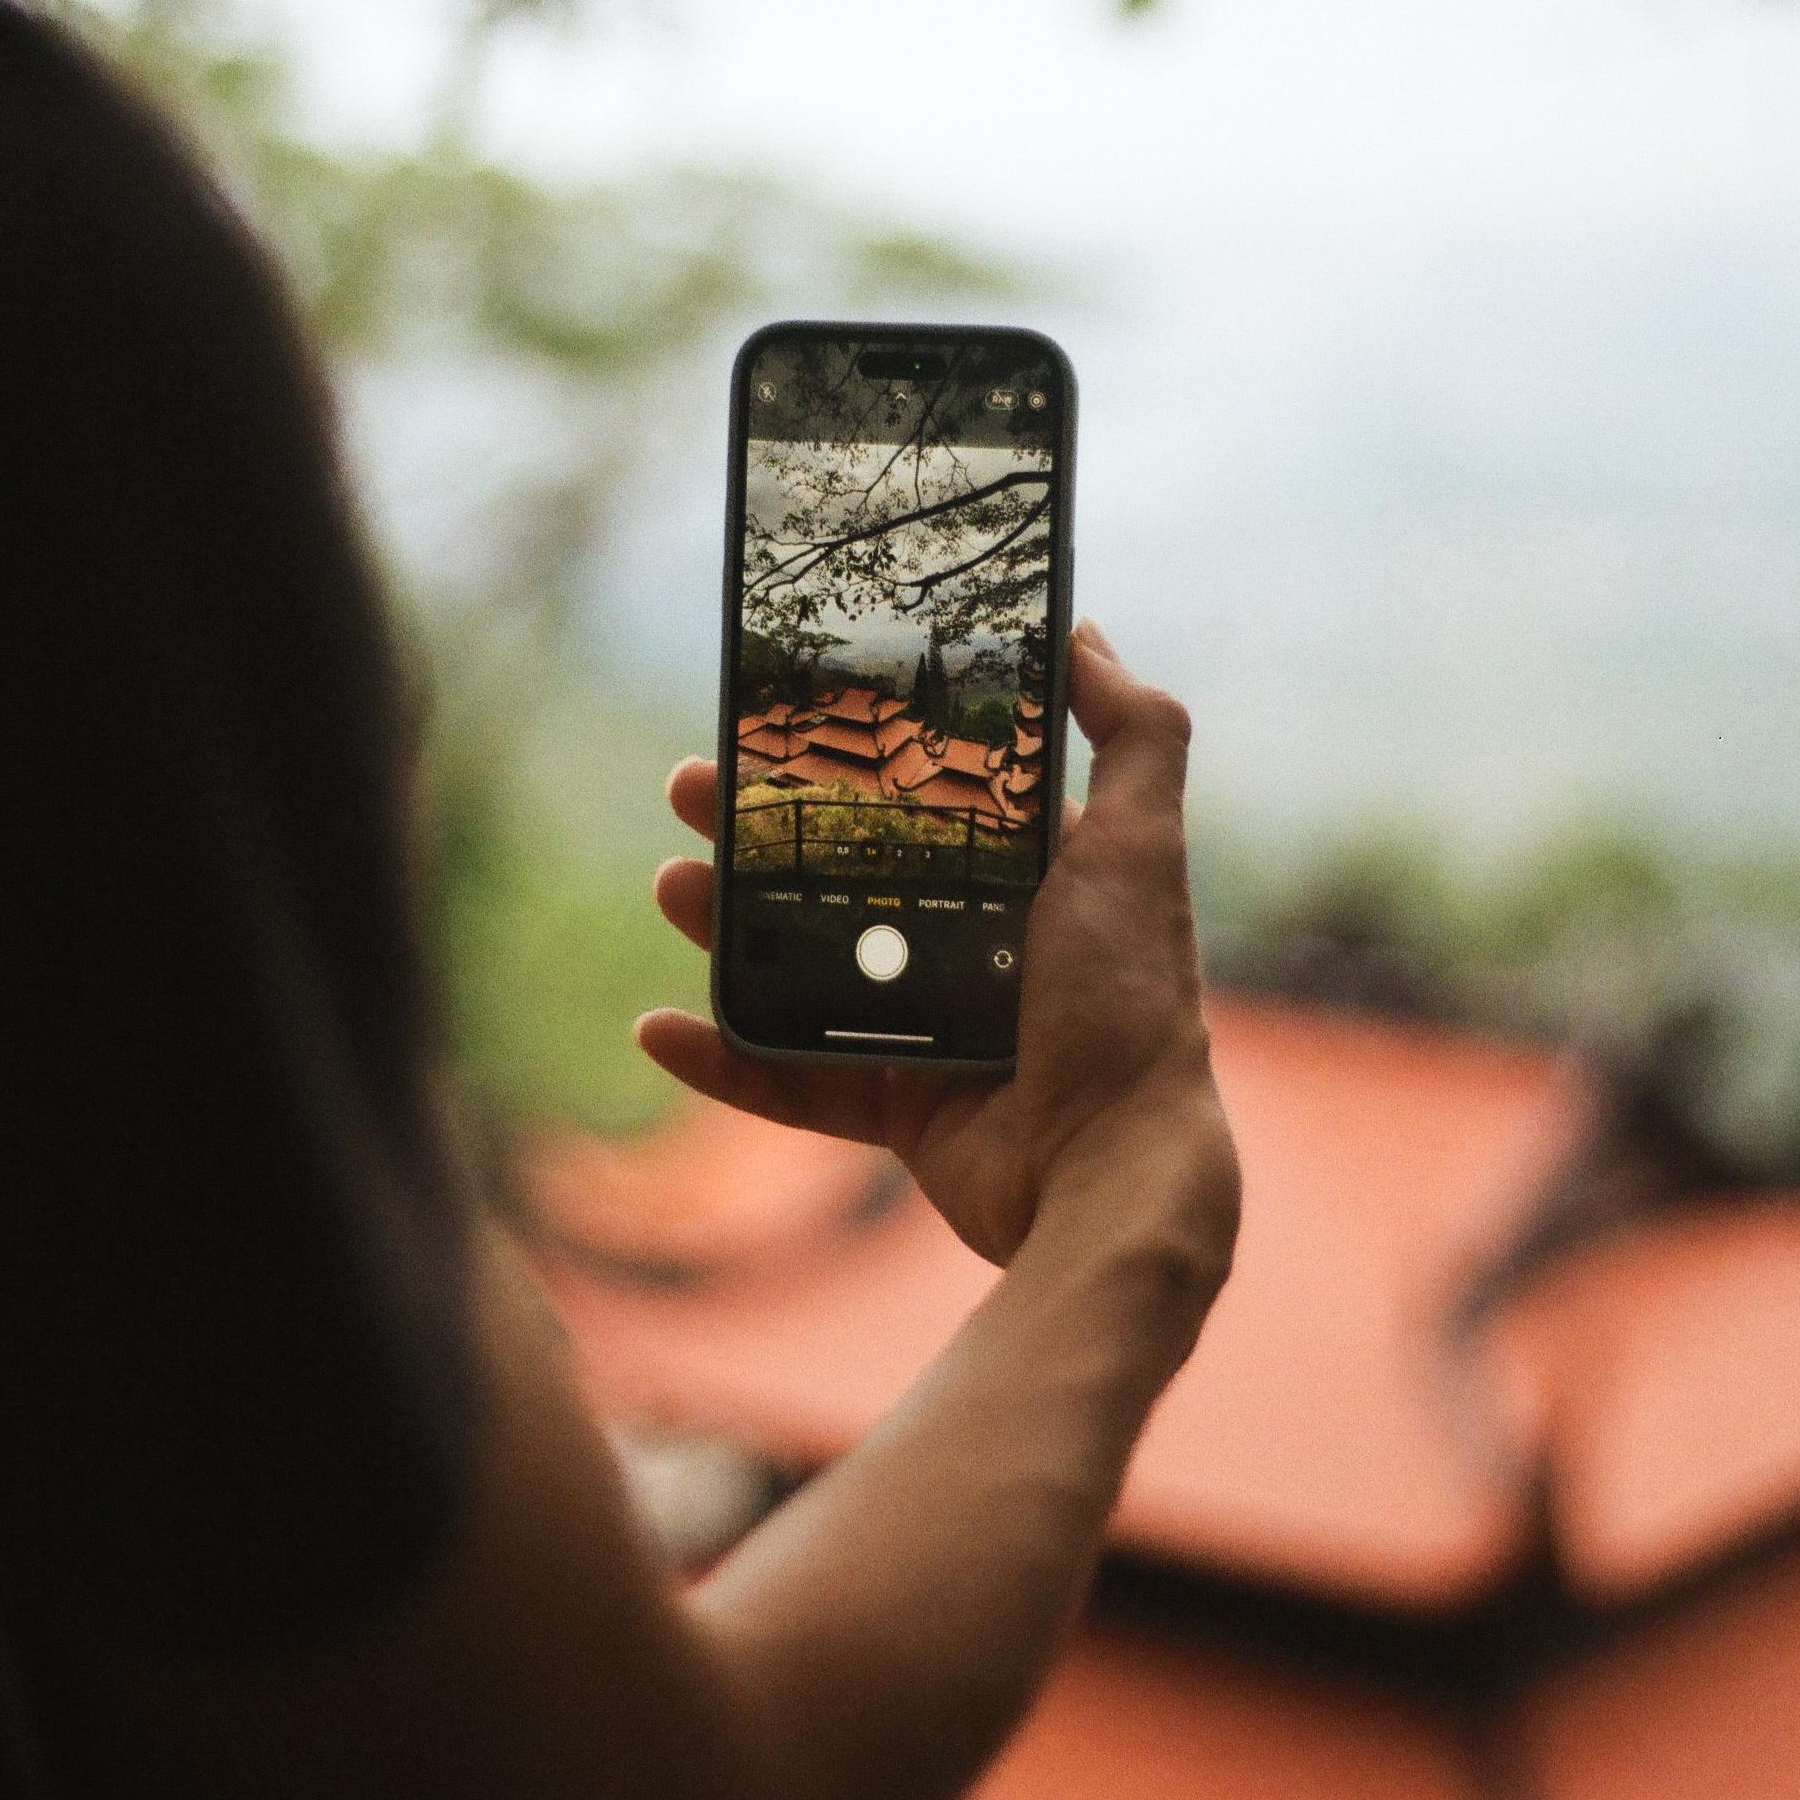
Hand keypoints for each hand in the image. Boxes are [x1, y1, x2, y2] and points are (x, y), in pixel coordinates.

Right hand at [638, 625, 1239, 1287]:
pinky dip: (722, 1060)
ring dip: (723, 929)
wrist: (1114, 1169)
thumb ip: (1135, 736)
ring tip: (669, 888)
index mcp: (1023, 879)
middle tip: (686, 791)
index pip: (916, 797)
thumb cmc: (1130, 1003)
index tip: (774, 717)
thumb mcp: (1141, 848)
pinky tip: (658, 1027)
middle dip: (754, 830)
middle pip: (837, 871)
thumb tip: (1084, 631)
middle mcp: (974, 947)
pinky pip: (789, 1081)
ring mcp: (929, 1031)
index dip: (842, 757)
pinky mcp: (898, 1109)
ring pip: (799, 968)